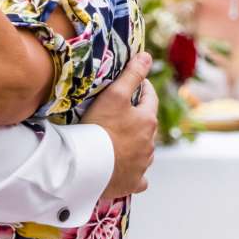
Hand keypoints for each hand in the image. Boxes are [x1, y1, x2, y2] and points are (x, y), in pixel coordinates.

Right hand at [87, 52, 157, 198]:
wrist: (88, 167)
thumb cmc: (99, 128)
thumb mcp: (114, 95)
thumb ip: (132, 74)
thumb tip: (148, 56)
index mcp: (148, 121)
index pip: (150, 98)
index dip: (143, 87)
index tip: (136, 83)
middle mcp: (150, 144)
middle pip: (148, 125)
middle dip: (139, 117)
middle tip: (123, 112)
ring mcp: (142, 165)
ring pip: (145, 151)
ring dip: (138, 144)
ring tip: (122, 140)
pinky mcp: (132, 183)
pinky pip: (140, 178)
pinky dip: (136, 173)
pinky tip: (129, 171)